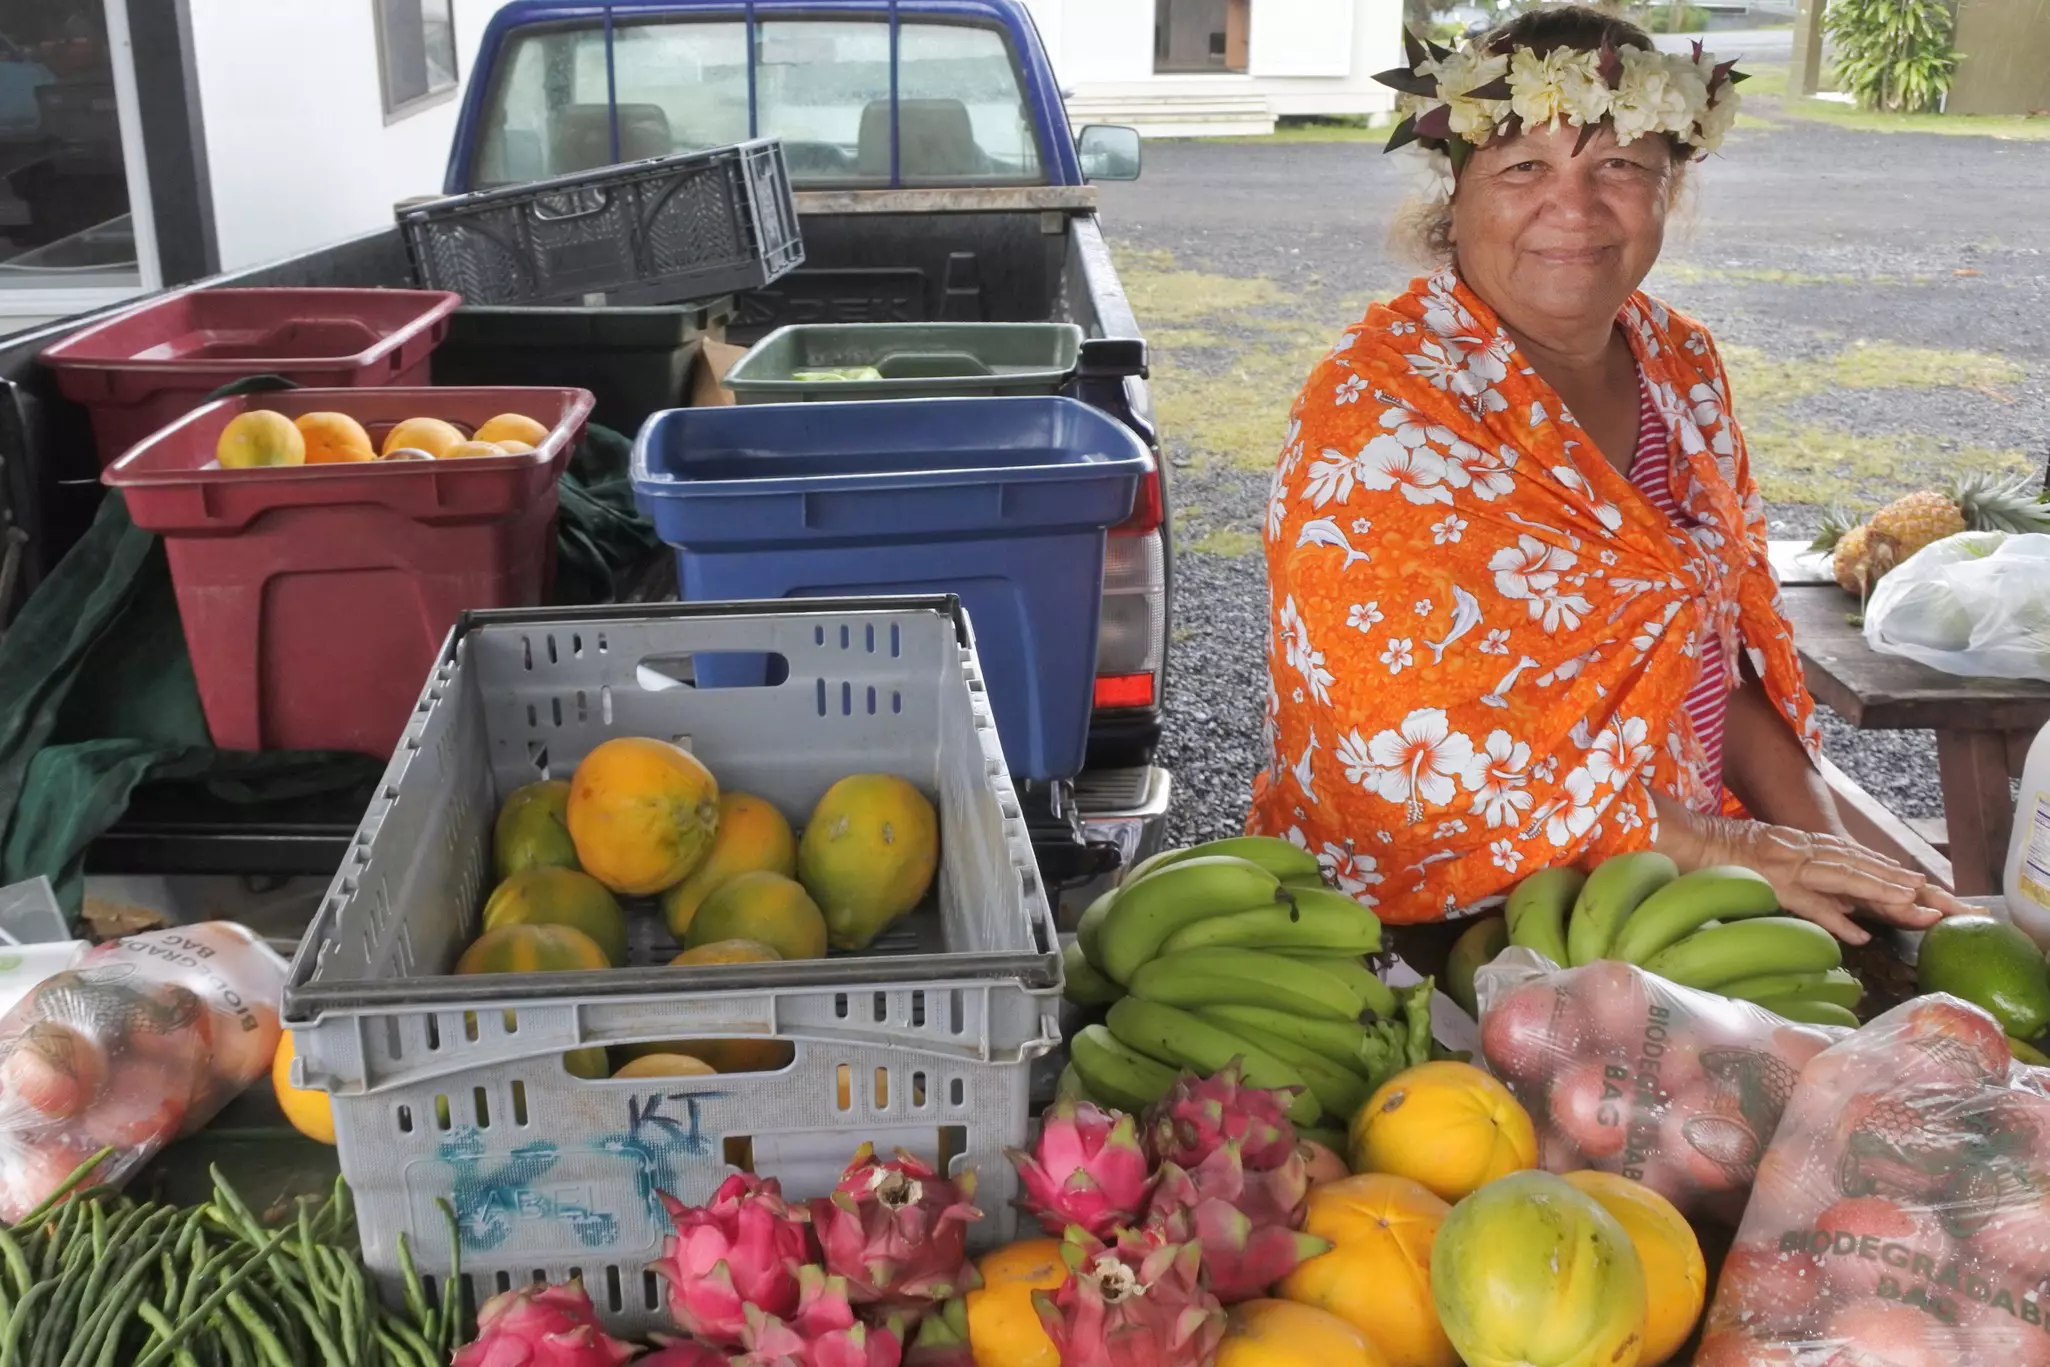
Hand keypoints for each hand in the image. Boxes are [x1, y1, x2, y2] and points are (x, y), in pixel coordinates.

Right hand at [1662, 806, 1972, 944]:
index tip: (1912, 880)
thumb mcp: (1756, 859)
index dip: (1881, 867)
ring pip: (1841, 874)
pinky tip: (1858, 934)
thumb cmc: (1709, 852)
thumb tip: (1825, 901)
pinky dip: (1834, 916)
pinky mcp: (1767, 881)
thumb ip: (1789, 877)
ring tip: (1912, 901)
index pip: (1847, 854)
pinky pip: (1806, 900)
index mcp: (1794, 843)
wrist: (1675, 837)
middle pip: (1854, 862)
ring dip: (1879, 888)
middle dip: (1894, 878)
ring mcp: (1783, 864)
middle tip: (1932, 894)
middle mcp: (1794, 849)